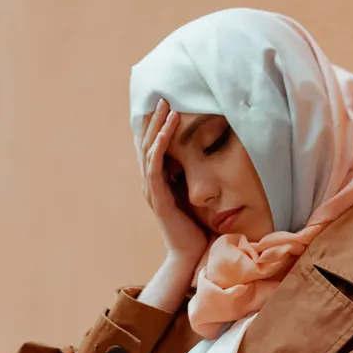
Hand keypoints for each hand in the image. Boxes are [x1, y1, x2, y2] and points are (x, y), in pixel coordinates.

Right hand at [135, 98, 208, 267]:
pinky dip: (158, 148)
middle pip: (147, 144)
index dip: (156, 126)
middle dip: (155, 120)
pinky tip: (164, 133)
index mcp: (158, 182)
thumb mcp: (194, 197)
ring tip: (165, 108)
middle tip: (163, 98)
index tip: (166, 105)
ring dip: (157, 128)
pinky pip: (154, 167)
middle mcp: (151, 183)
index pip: (153, 147)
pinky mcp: (157, 197)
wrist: (190, 255)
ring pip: (149, 151)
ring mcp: (151, 190)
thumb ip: (192, 181)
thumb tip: (204, 162)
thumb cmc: (195, 228)